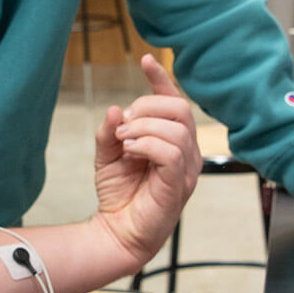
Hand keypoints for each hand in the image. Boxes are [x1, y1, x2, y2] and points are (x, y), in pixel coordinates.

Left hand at [91, 55, 201, 260]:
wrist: (116, 232)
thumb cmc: (119, 194)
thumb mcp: (107, 154)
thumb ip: (110, 131)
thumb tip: (115, 109)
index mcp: (171, 139)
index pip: (174, 101)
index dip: (161, 78)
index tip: (145, 60)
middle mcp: (185, 150)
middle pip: (180, 107)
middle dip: (146, 107)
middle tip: (123, 126)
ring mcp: (186, 168)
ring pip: (176, 128)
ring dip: (143, 128)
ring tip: (125, 143)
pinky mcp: (179, 184)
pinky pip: (171, 151)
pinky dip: (147, 145)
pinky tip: (130, 152)